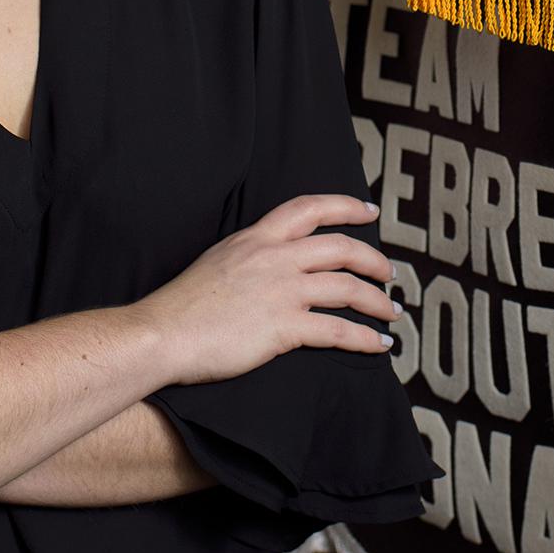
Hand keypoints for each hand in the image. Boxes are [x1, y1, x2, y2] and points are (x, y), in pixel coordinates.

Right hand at [136, 193, 397, 385]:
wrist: (161, 334)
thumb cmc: (182, 306)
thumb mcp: (218, 261)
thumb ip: (250, 257)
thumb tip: (269, 264)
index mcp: (256, 238)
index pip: (308, 208)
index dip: (344, 206)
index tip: (369, 212)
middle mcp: (274, 258)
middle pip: (341, 248)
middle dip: (373, 260)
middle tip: (389, 273)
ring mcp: (281, 291)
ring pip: (348, 288)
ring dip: (378, 301)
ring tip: (392, 312)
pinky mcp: (283, 327)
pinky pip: (338, 331)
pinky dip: (365, 339)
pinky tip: (380, 346)